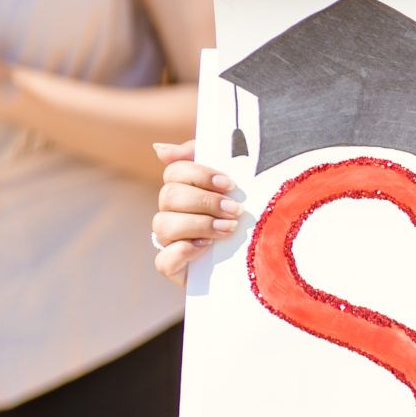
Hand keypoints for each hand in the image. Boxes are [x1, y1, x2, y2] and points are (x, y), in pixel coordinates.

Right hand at [152, 140, 246, 278]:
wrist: (255, 259)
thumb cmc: (243, 215)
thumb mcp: (233, 183)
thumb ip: (202, 157)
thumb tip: (160, 149)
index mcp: (183, 188)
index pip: (175, 171)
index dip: (200, 175)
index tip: (229, 184)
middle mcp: (171, 212)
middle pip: (169, 196)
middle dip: (205, 201)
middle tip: (235, 210)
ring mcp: (169, 240)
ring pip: (163, 225)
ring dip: (199, 224)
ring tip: (228, 229)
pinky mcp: (173, 267)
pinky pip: (163, 260)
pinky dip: (183, 252)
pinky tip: (206, 248)